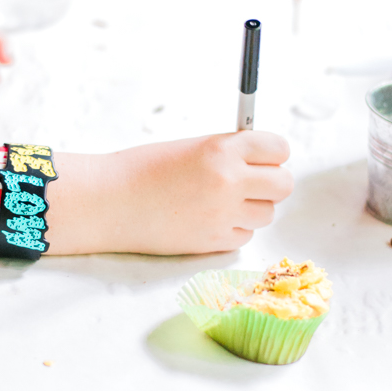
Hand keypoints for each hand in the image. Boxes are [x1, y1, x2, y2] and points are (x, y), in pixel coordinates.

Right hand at [48, 131, 292, 255]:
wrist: (109, 201)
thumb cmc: (144, 168)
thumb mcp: (192, 147)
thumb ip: (230, 152)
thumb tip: (264, 160)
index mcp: (222, 149)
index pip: (279, 148)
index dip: (272, 153)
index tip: (263, 156)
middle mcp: (228, 182)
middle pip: (283, 185)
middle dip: (271, 182)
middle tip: (251, 181)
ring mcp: (222, 216)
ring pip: (267, 213)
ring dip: (252, 207)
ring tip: (222, 200)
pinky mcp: (212, 243)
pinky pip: (244, 236)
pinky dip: (233, 228)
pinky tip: (208, 218)